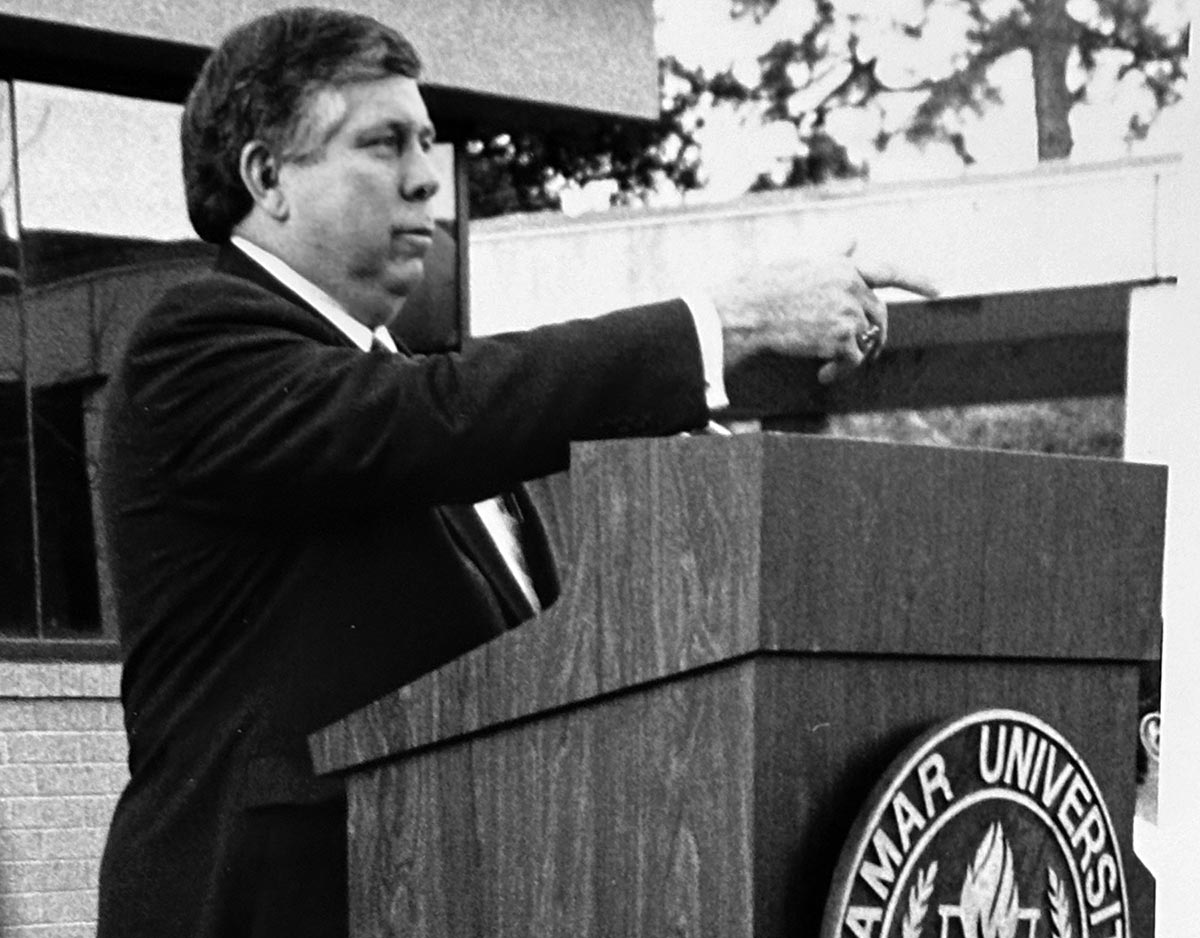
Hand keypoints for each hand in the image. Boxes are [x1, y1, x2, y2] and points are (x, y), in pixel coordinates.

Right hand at [714, 254, 938, 383]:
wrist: (749, 312)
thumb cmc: (765, 289)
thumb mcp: (802, 266)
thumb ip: (833, 257)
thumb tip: (851, 238)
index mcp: (842, 267)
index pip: (888, 270)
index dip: (916, 279)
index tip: (938, 289)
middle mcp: (851, 286)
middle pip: (878, 316)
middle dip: (874, 338)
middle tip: (863, 356)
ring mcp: (848, 311)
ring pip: (866, 341)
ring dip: (852, 359)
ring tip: (829, 368)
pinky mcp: (841, 336)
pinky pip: (853, 360)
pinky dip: (840, 372)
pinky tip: (822, 375)